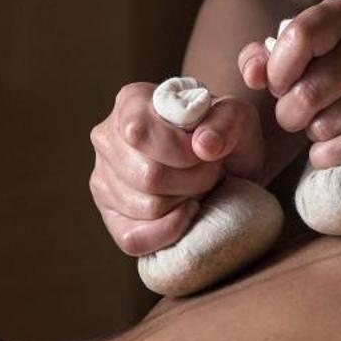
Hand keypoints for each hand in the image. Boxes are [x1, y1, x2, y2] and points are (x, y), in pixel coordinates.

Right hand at [88, 81, 266, 257]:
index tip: (206, 152)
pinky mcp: (110, 215)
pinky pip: (133, 239)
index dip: (180, 150)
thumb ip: (226, 122)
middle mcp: (107, 137)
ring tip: (197, 184)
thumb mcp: (237, 116)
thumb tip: (203, 145)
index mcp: (131, 101)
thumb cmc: (224, 133)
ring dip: (186, 201)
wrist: (224, 163)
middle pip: (147, 176)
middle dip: (193, 179)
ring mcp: (102, 177)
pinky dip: (170, 231)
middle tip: (211, 171)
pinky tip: (186, 212)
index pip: (139, 131)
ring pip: (146, 207)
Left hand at [238, 0, 340, 169]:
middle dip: (289, 113)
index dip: (278, 71)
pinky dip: (329, 155)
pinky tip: (333, 147)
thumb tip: (253, 74)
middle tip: (297, 115)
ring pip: (327, 124)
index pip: (300, 36)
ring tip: (326, 124)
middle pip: (308, 91)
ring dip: (313, 134)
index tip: (279, 86)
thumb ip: (266, 59)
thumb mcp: (306, 53)